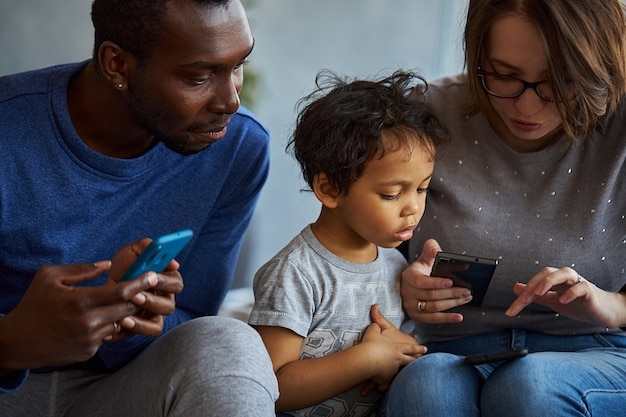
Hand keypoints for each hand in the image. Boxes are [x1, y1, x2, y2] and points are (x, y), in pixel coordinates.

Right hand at [0, 260, 154, 369]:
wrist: (17, 342)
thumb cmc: (33, 305)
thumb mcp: (50, 277)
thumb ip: (81, 269)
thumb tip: (106, 264)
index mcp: (80, 301)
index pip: (121, 292)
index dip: (140, 283)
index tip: (152, 275)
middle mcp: (88, 323)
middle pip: (128, 308)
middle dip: (139, 297)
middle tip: (148, 287)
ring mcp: (90, 340)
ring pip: (120, 322)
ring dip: (125, 313)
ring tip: (125, 301)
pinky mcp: (89, 352)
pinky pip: (108, 336)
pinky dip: (109, 326)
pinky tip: (101, 318)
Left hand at [107, 239, 183, 338]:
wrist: (103, 287)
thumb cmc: (123, 267)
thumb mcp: (132, 252)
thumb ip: (146, 247)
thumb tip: (162, 250)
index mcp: (167, 281)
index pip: (176, 283)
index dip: (166, 280)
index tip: (152, 275)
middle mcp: (164, 300)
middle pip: (168, 306)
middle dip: (152, 300)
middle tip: (135, 294)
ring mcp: (154, 316)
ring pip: (157, 323)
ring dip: (142, 318)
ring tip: (125, 311)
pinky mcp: (141, 328)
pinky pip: (143, 334)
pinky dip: (134, 329)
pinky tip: (120, 322)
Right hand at [359, 304, 426, 393]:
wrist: (367, 358)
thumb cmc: (372, 343)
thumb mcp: (374, 328)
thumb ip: (376, 319)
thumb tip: (375, 306)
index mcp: (397, 347)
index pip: (410, 347)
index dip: (417, 348)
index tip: (425, 348)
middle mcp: (398, 359)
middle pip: (410, 361)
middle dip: (417, 362)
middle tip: (422, 363)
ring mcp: (393, 370)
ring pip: (400, 374)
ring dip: (401, 375)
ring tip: (404, 379)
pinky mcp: (385, 379)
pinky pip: (385, 384)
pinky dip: (383, 385)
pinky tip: (381, 388)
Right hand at [401, 239, 472, 323]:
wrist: (406, 286)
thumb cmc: (419, 271)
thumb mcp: (423, 259)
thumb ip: (430, 250)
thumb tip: (437, 250)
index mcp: (409, 276)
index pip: (421, 281)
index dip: (436, 283)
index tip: (450, 282)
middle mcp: (408, 292)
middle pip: (431, 295)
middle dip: (451, 293)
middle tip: (466, 291)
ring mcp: (411, 306)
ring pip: (434, 307)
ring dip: (452, 304)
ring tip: (466, 298)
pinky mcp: (417, 316)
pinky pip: (433, 319)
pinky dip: (447, 319)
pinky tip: (459, 317)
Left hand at [505, 267, 625, 327]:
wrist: (603, 312)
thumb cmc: (578, 303)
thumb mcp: (553, 300)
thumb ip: (536, 295)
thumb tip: (516, 288)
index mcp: (555, 280)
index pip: (535, 282)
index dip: (522, 295)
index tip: (511, 311)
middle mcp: (565, 277)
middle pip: (546, 273)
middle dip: (532, 286)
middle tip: (523, 301)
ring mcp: (578, 282)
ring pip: (563, 273)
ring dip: (548, 282)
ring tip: (538, 293)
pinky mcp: (590, 291)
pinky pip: (581, 287)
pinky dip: (571, 292)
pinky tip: (563, 300)